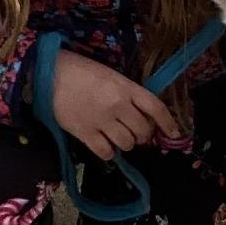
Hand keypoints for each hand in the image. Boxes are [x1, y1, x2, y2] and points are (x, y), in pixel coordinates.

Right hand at [44, 49, 179, 160]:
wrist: (51, 75)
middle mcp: (118, 105)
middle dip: (143, 134)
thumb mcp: (111, 76)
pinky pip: (106, 153)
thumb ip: (128, 94)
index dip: (168, 122)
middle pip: (143, 130)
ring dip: (126, 143)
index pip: (156, 107)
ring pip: (128, 144)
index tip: (174, 132)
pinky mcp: (85, 133)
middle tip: (135, 131)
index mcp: (126, 87)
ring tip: (117, 135)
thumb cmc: (82, 71)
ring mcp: (102, 121)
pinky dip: (108, 152)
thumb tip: (142, 114)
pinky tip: (104, 143)